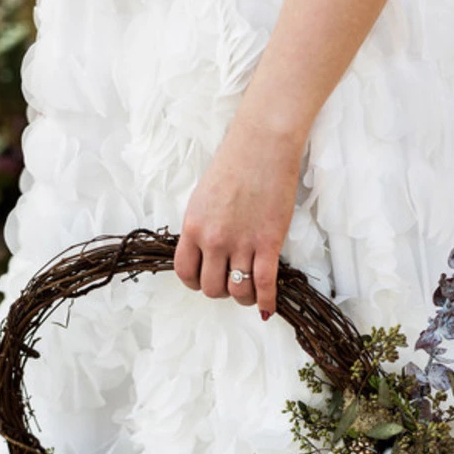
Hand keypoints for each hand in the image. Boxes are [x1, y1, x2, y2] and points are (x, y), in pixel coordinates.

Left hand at [173, 122, 304, 319]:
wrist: (263, 144)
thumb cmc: (235, 165)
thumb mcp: (203, 198)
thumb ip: (201, 228)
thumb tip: (207, 254)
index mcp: (193, 227)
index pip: (185, 273)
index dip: (195, 284)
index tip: (205, 280)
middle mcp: (213, 239)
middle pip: (212, 288)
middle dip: (222, 292)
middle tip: (231, 284)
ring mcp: (241, 243)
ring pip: (238, 292)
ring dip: (245, 298)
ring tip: (251, 292)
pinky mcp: (268, 243)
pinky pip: (264, 284)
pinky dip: (266, 302)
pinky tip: (267, 309)